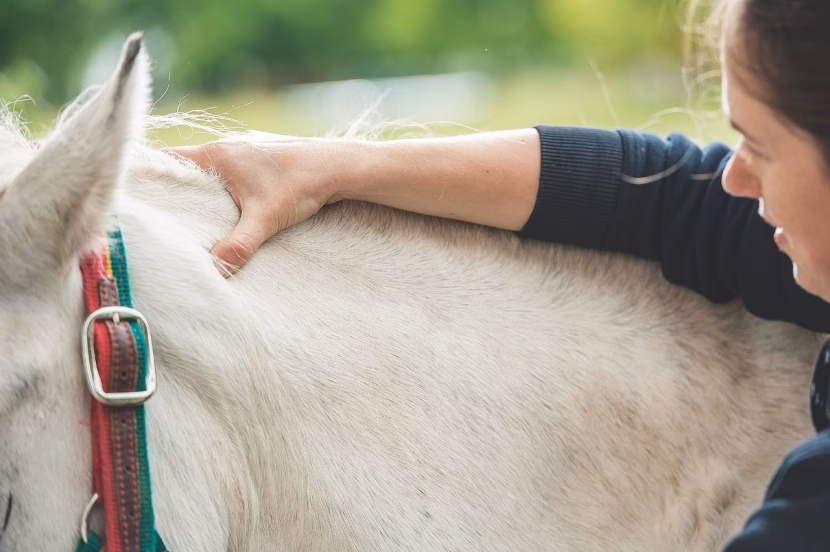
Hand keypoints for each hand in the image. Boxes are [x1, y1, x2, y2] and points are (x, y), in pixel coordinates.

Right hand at [169, 132, 360, 274]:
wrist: (339, 167)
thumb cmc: (301, 184)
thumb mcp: (266, 218)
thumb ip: (238, 245)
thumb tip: (215, 271)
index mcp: (217, 154)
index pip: (168, 161)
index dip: (150, 178)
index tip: (136, 200)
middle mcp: (226, 148)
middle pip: (186, 170)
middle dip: (175, 194)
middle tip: (158, 221)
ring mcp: (243, 152)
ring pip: (209, 174)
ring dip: (201, 195)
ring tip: (187, 223)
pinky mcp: (259, 161)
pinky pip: (228, 176)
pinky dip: (221, 193)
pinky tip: (223, 214)